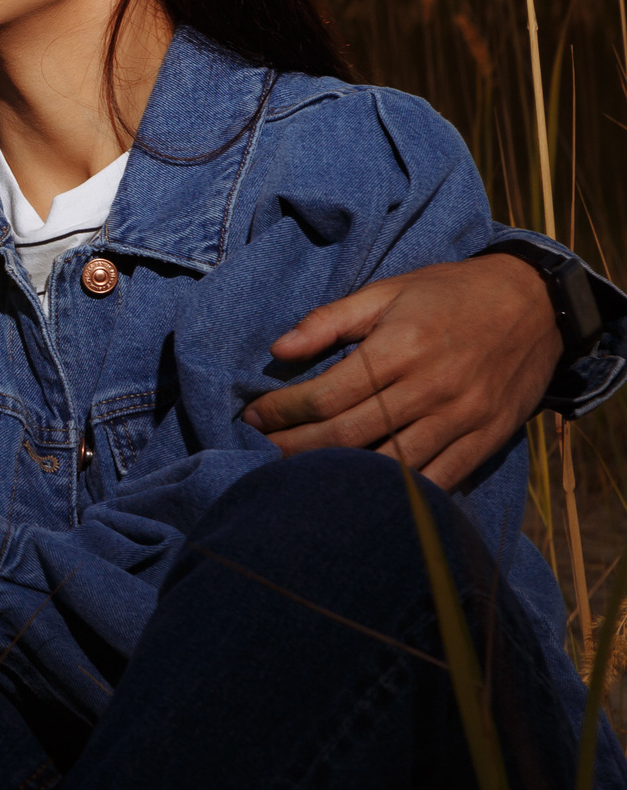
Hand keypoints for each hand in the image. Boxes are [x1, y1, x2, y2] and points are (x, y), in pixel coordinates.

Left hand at [240, 254, 559, 486]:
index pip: (327, 395)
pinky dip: (397, 495)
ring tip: (299, 479)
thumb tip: (278, 349)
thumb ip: (330, 320)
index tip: (252, 417)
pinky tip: (364, 497)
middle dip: (297, 449)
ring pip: (389, 466)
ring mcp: (461, 420)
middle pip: (350, 435)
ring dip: (339, 479)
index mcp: (401, 348)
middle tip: (260, 453)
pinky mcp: (485, 441)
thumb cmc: (449, 294)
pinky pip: (437, 481)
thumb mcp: (387, 292)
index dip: (283, 410)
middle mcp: (431, 389)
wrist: (536, 305)